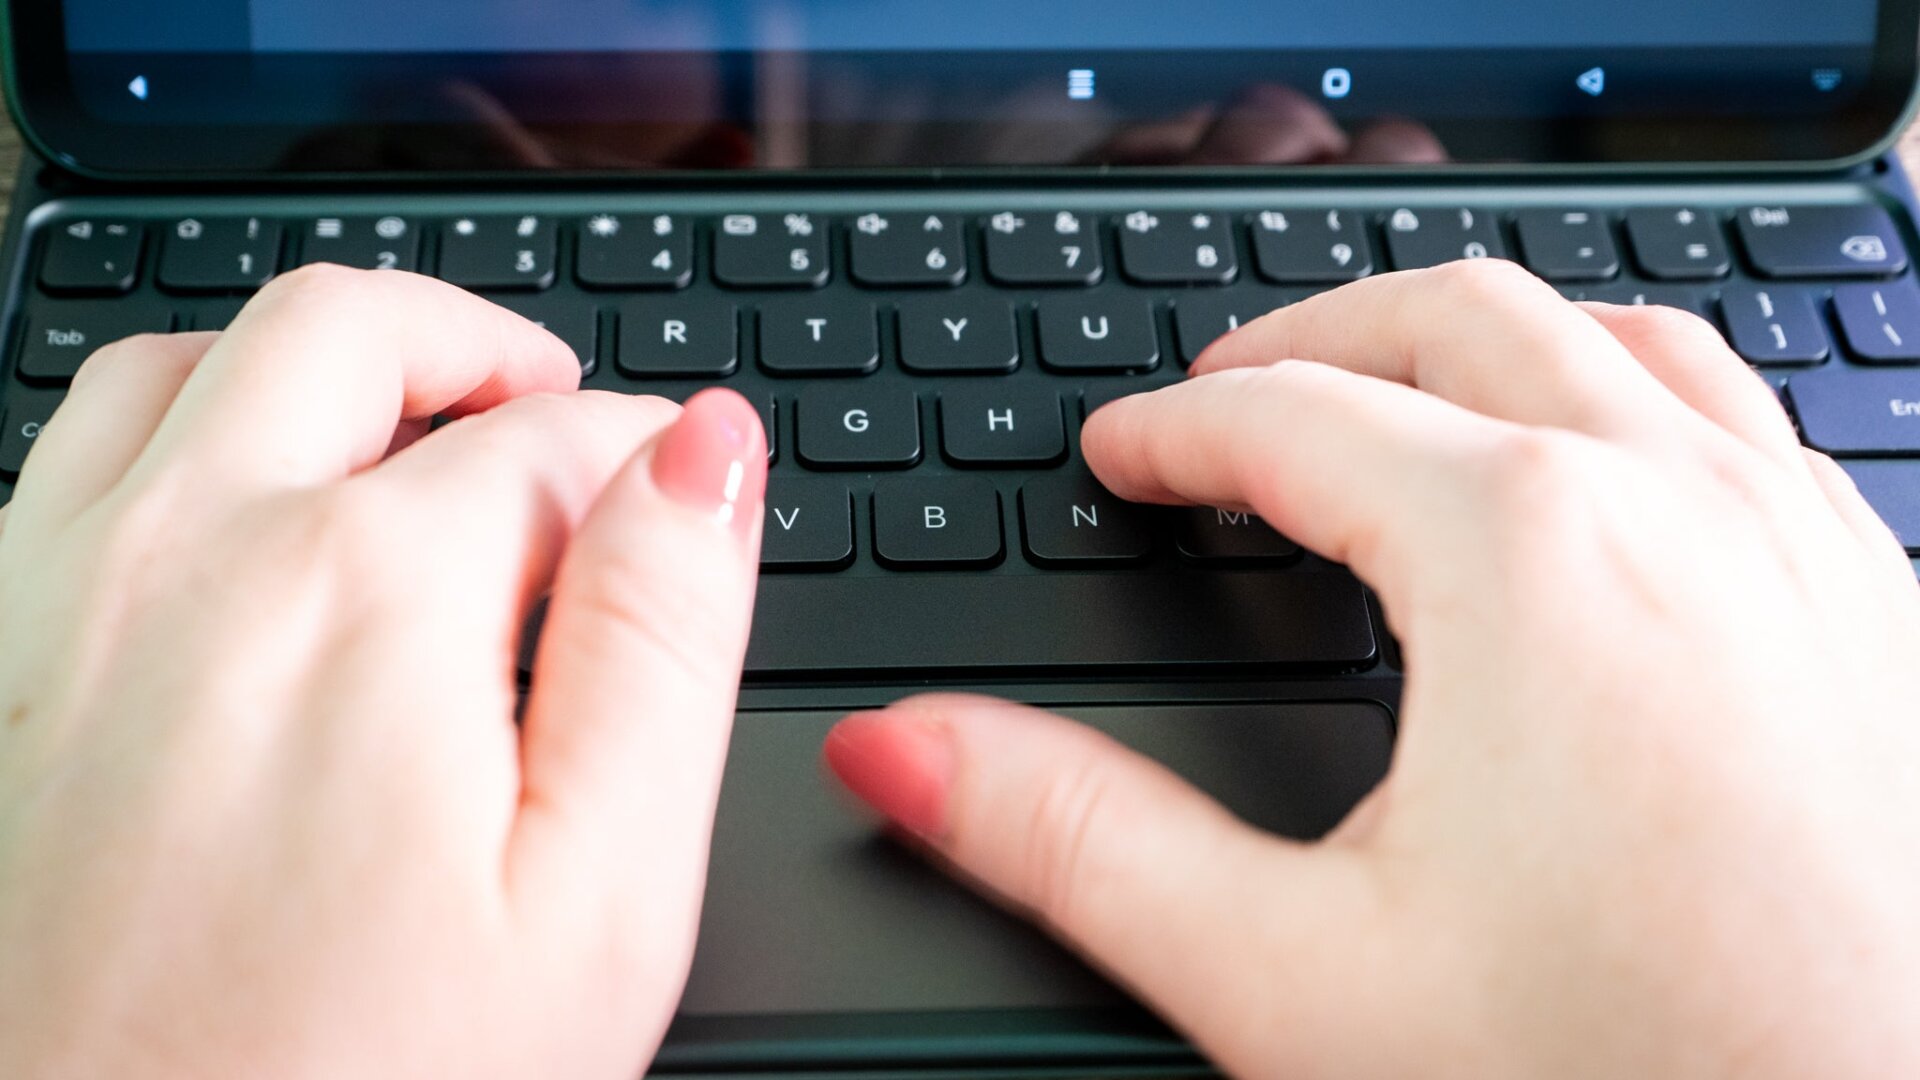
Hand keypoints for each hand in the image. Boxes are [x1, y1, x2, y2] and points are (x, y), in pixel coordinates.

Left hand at [0, 267, 765, 1078]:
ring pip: (187, 363)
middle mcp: (193, 553)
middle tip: (555, 411)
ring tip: (400, 433)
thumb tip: (705, 458)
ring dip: (318, 365)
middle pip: (354, 331)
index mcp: (371, 592)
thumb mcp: (598, 895)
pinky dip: (173, 430)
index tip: (680, 499)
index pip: (555, 441)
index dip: (649, 457)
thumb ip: (664, 643)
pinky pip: (65, 455)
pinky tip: (230, 517)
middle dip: (482, 348)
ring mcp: (56, 596)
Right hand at [824, 261, 1919, 1077]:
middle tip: (1221, 401)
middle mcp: (1678, 501)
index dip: (1171, 429)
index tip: (1121, 455)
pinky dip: (1622, 393)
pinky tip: (1599, 482)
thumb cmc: (1643, 1079)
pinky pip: (1735, 413)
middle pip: (1453, 316)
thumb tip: (904, 750)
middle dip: (1310, 339)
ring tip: (1393, 399)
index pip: (1290, 419)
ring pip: (1613, 334)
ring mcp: (1802, 537)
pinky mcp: (1880, 601)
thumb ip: (1074, 841)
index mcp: (1521, 553)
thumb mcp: (1298, 977)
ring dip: (1474, 340)